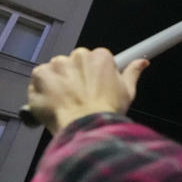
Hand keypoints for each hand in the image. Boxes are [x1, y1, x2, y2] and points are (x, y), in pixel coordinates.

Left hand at [28, 48, 148, 133]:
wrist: (85, 125)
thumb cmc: (107, 110)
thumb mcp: (127, 92)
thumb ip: (132, 73)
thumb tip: (142, 62)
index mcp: (100, 56)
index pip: (93, 59)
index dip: (92, 75)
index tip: (92, 87)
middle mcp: (78, 55)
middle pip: (73, 62)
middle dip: (74, 76)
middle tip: (79, 97)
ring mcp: (57, 64)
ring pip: (55, 70)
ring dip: (57, 82)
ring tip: (65, 102)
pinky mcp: (40, 75)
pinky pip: (38, 79)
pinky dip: (42, 89)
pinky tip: (52, 102)